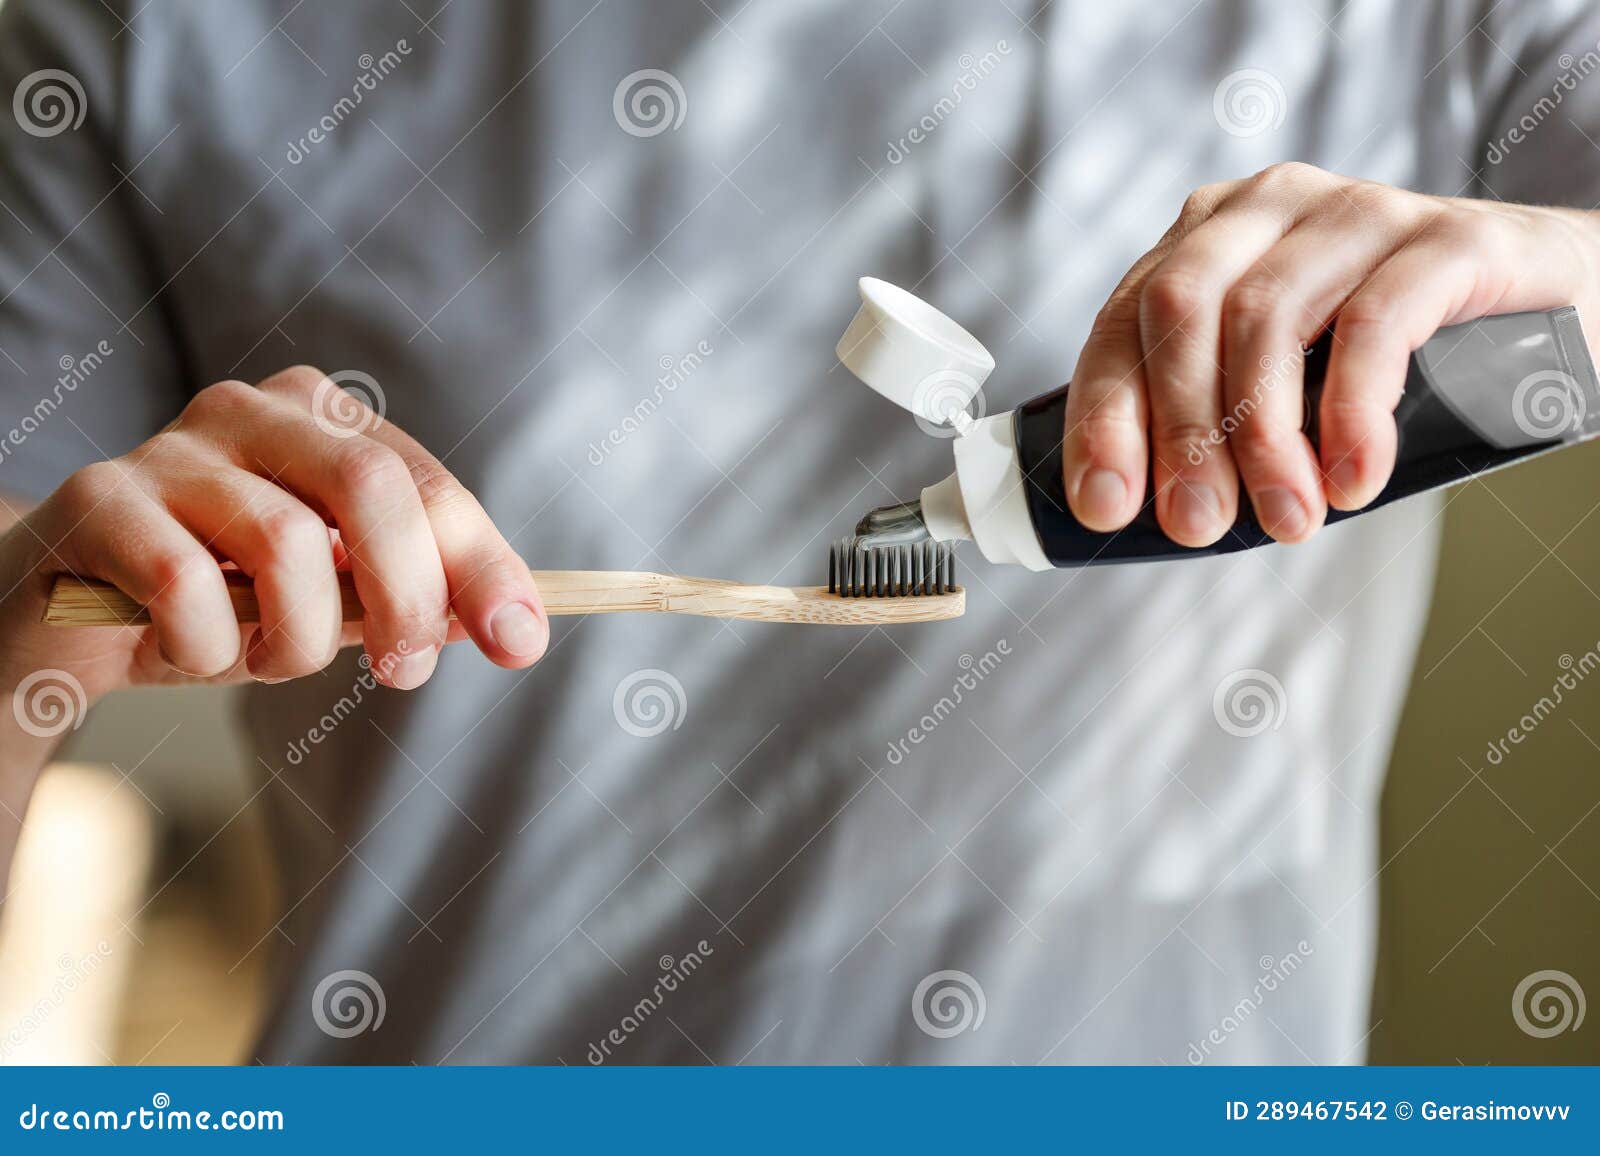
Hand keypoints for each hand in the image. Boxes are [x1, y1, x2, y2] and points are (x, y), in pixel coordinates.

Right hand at [0, 365, 547, 705]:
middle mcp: (252, 411)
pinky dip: (207, 646)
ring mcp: (172, 447)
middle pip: (371, 487)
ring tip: (268, 660)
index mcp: (322, 419)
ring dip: (297, 637)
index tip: (521, 642)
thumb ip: (410, 598)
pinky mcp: (100, 499)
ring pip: (286, 542)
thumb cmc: (217, 604)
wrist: (64, 621)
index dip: (483, 565)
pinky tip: (190, 653)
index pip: (428, 486)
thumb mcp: (330, 603)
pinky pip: (186, 584)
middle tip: (403, 673)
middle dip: (408, 595)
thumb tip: (514, 625)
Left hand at [1060, 162, 1599, 545]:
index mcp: (1205, 241)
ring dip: (1263, 437)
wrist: (1550, 310)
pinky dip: (1353, 412)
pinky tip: (1353, 478)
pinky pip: (1375, 321)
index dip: (1105, 417)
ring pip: (1268, 317)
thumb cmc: (1392, 356)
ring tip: (1285, 519)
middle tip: (1197, 522)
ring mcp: (1355, 212)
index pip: (1122, 326)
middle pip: (1182, 312)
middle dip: (1180, 432)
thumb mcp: (1286, 383)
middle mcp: (1268, 208)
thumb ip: (1217, 420)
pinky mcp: (1443, 236)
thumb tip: (1154, 510)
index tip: (1104, 505)